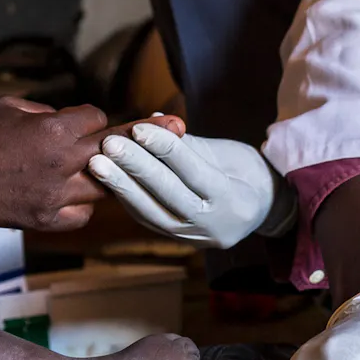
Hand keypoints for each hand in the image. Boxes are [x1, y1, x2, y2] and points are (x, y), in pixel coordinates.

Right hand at [0, 97, 113, 231]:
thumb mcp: (10, 105)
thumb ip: (45, 111)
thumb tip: (66, 120)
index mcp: (55, 130)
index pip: (100, 120)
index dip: (91, 119)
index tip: (83, 123)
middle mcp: (62, 162)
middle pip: (113, 152)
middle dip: (111, 145)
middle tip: (113, 145)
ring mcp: (55, 195)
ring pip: (105, 187)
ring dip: (100, 177)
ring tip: (90, 171)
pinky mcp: (44, 219)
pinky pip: (82, 215)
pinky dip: (81, 206)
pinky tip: (69, 196)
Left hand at [87, 123, 294, 248]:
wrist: (262, 211)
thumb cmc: (246, 172)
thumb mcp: (229, 152)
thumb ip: (189, 142)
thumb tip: (153, 119)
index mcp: (232, 197)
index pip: (192, 170)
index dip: (163, 148)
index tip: (137, 128)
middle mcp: (212, 223)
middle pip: (168, 193)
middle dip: (135, 168)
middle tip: (108, 145)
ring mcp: (193, 236)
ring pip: (151, 212)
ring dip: (121, 186)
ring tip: (97, 164)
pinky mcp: (176, 239)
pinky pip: (147, 219)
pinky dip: (127, 198)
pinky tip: (108, 180)